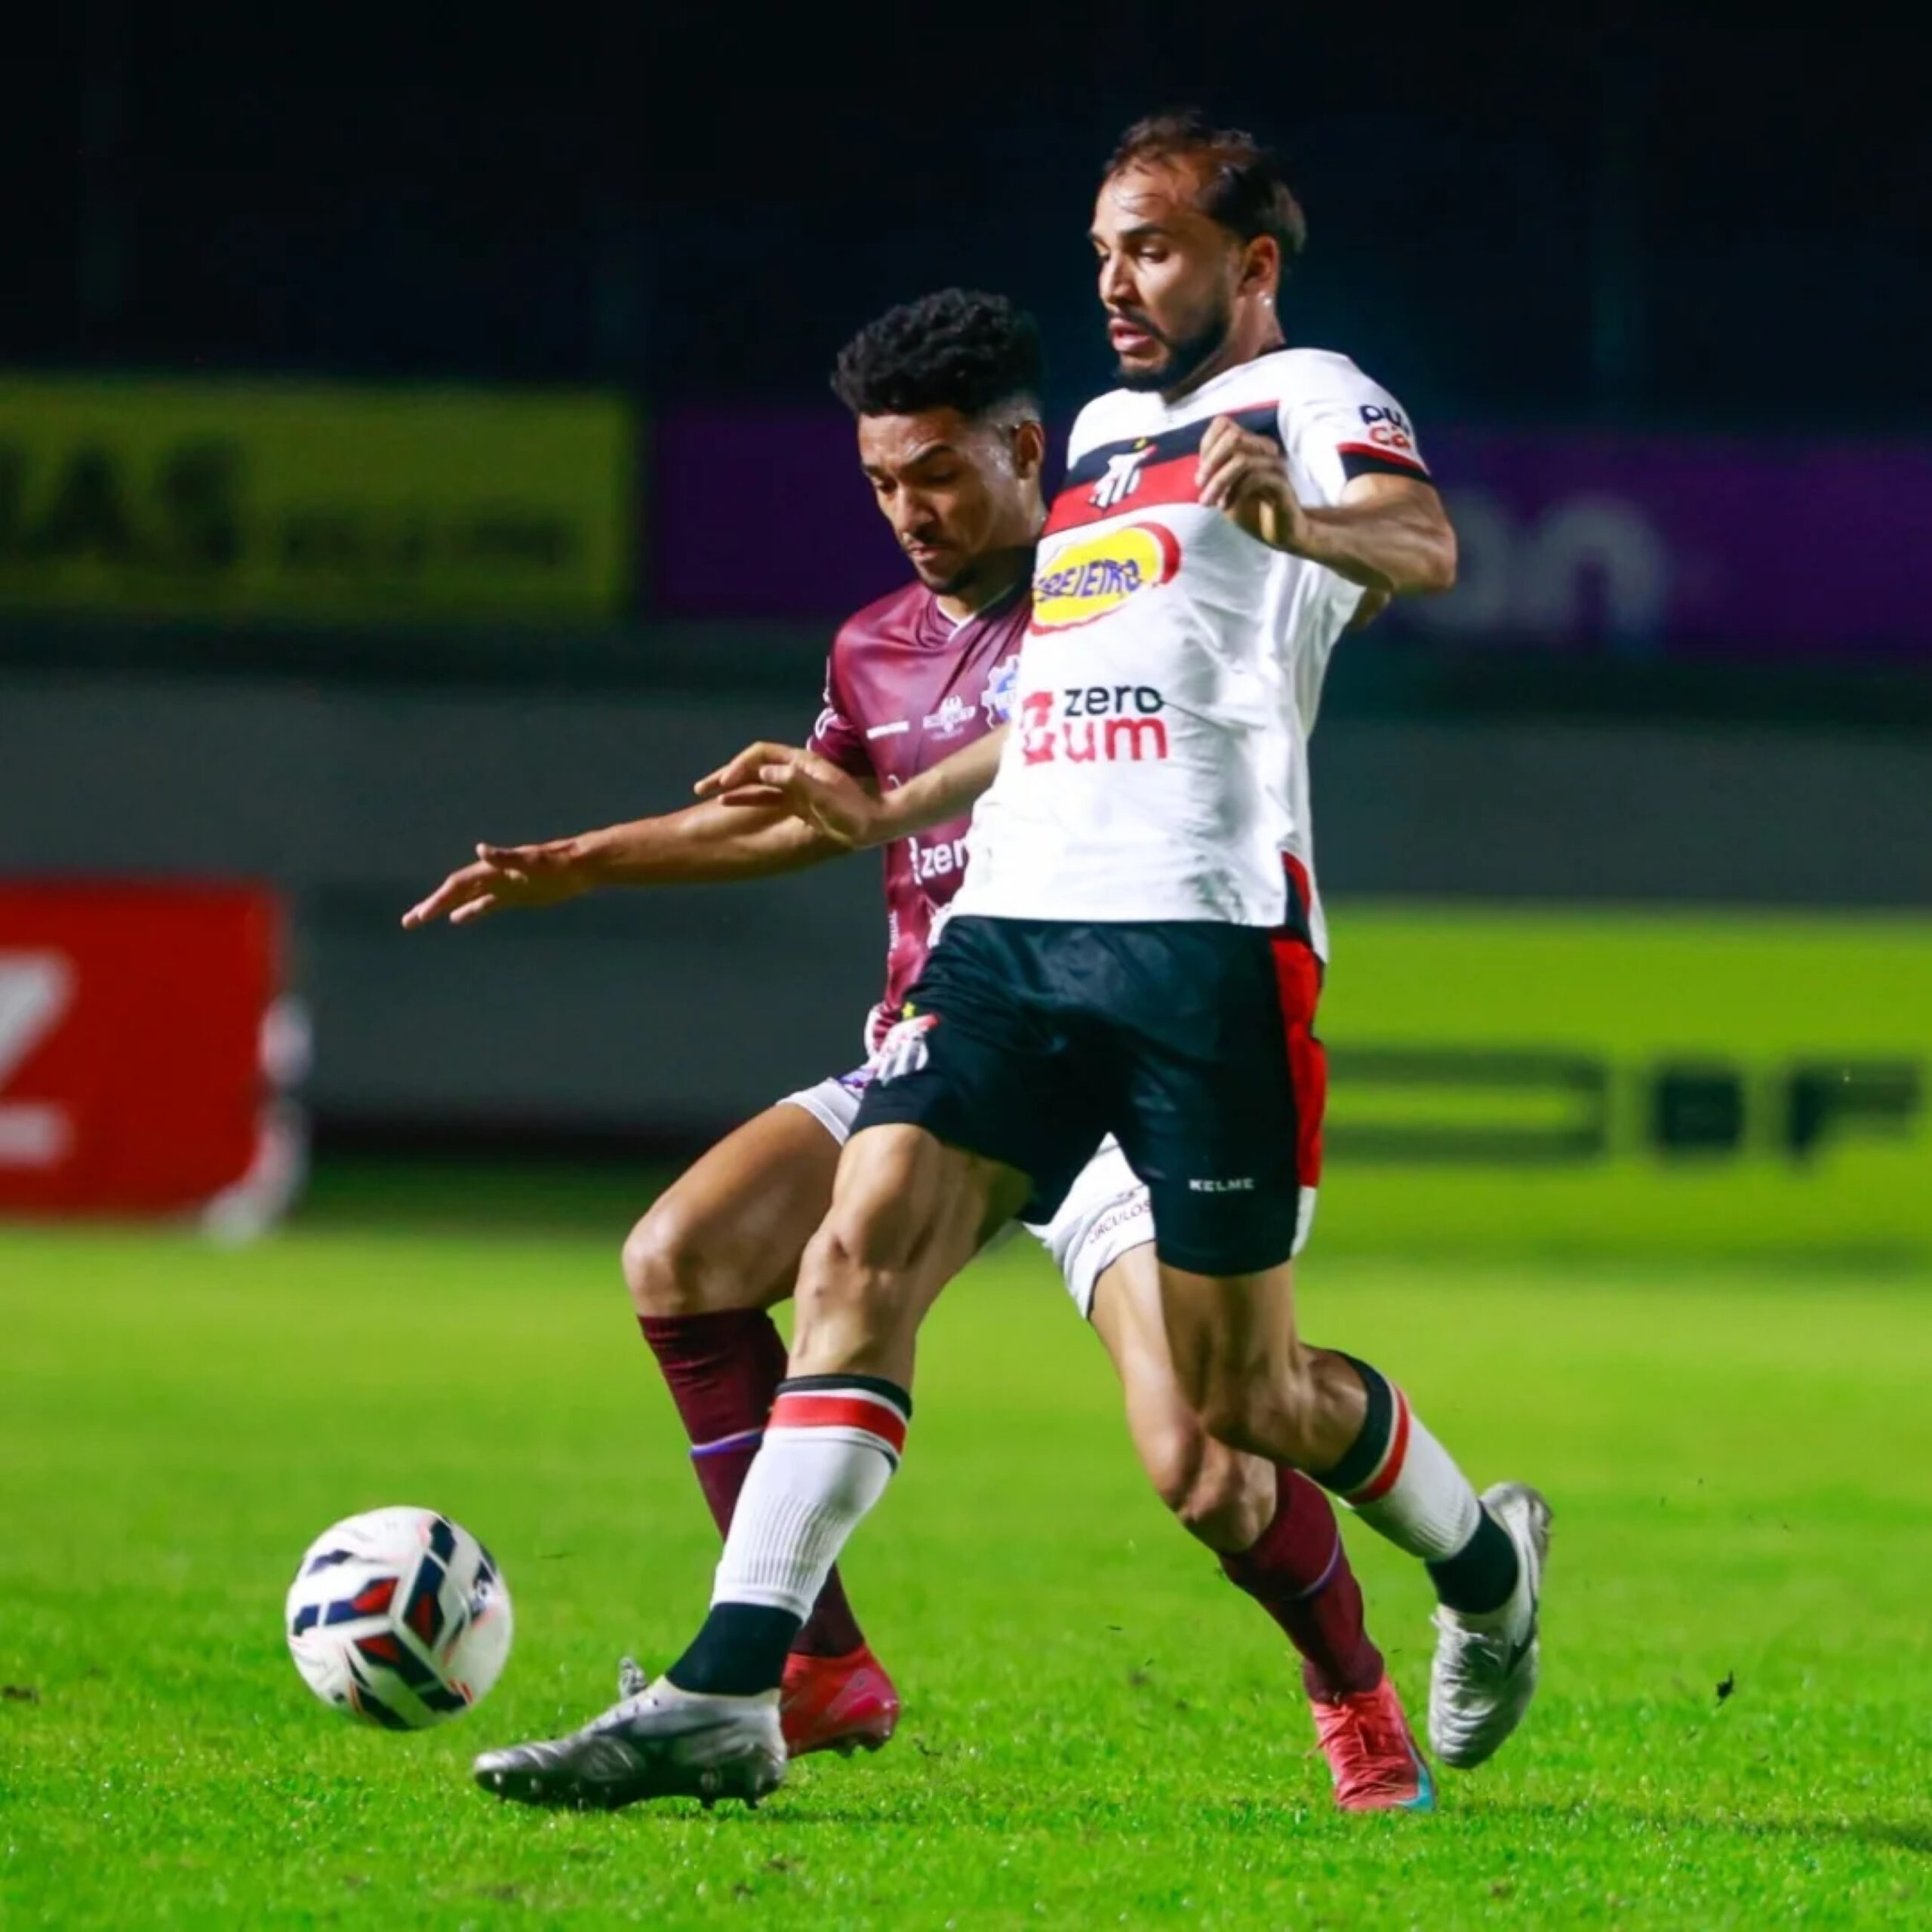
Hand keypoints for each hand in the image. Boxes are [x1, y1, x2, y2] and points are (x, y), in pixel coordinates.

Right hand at [401, 840, 590, 928]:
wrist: (582, 865)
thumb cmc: (558, 863)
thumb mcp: (533, 861)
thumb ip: (506, 857)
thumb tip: (480, 849)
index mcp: (493, 869)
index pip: (458, 884)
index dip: (439, 899)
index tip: (422, 915)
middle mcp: (493, 876)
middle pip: (455, 892)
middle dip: (431, 906)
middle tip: (408, 922)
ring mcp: (502, 886)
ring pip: (466, 898)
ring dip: (444, 908)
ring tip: (422, 918)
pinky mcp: (515, 895)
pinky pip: (486, 904)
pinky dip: (470, 911)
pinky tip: (457, 919)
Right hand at [695, 741, 884, 847]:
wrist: (873, 825)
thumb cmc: (853, 813)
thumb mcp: (825, 798)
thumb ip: (795, 782)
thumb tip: (765, 772)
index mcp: (802, 763)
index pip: (762, 755)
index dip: (741, 766)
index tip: (726, 783)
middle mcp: (794, 769)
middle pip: (754, 764)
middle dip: (728, 773)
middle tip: (702, 787)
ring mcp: (793, 784)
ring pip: (755, 778)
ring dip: (731, 784)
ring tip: (706, 792)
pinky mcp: (794, 800)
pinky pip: (763, 793)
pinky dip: (745, 795)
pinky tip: (728, 802)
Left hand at [1196, 414, 1309, 551]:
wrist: (1279, 533)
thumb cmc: (1251, 510)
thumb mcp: (1225, 490)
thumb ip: (1214, 472)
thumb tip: (1201, 462)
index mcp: (1250, 445)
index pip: (1224, 424)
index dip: (1207, 445)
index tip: (1200, 475)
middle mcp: (1264, 449)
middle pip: (1233, 436)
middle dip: (1211, 463)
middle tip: (1200, 487)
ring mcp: (1275, 465)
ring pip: (1242, 459)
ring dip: (1219, 481)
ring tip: (1209, 502)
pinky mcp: (1282, 484)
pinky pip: (1256, 478)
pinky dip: (1235, 492)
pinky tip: (1226, 507)